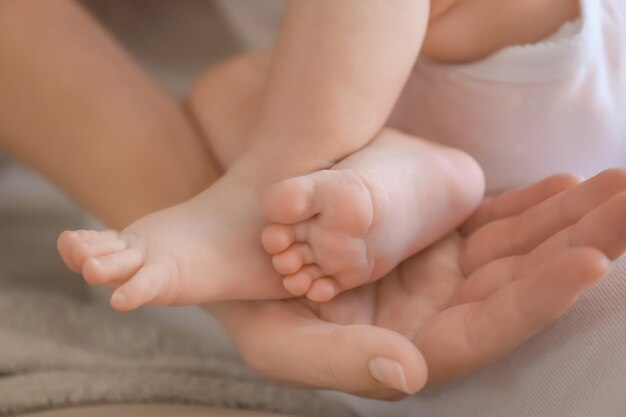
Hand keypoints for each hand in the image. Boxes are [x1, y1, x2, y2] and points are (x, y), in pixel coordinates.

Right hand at [208, 169, 625, 398]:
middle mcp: (436, 319)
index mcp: (407, 352)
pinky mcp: (434, 248)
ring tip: (615, 186)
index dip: (538, 298)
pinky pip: (489, 228)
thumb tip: (410, 372)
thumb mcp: (280, 343)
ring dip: (567, 220)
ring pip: (515, 252)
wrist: (244, 260)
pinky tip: (560, 187)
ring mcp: (439, 280)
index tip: (589, 258)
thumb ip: (339, 362)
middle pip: (520, 287)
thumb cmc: (257, 308)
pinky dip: (525, 207)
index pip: (487, 331)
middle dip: (580, 246)